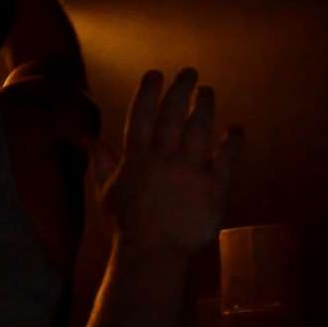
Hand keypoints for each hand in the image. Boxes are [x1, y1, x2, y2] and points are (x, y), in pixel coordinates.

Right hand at [91, 69, 240, 259]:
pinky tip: (235, 129)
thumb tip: (92, 143)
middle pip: (173, 114)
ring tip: (207, 92)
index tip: (155, 73)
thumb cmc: (126, 227)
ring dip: (204, 106)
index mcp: (136, 157)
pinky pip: (226, 157)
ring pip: (199, 128)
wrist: (153, 254)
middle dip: (181, 89)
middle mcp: (163, 157)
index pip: (142, 115)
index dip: (148, 91)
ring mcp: (189, 170)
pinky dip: (232, 141)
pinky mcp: (213, 186)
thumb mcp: (106, 194)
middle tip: (190, 72)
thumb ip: (101, 166)